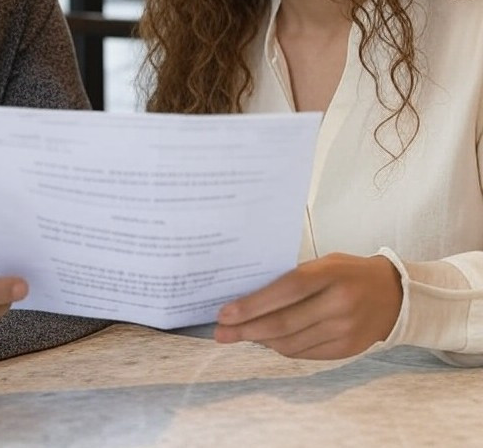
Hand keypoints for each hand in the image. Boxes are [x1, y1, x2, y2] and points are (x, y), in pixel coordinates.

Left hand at [215, 253, 401, 358]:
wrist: (394, 295)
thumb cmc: (349, 272)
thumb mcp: (324, 263)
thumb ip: (294, 278)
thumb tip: (252, 298)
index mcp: (330, 274)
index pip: (284, 291)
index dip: (252, 304)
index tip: (225, 312)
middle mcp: (338, 304)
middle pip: (283, 322)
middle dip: (246, 329)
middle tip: (221, 332)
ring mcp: (344, 330)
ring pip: (291, 343)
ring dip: (261, 340)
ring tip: (239, 334)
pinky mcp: (347, 350)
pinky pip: (304, 353)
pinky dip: (282, 348)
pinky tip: (267, 341)